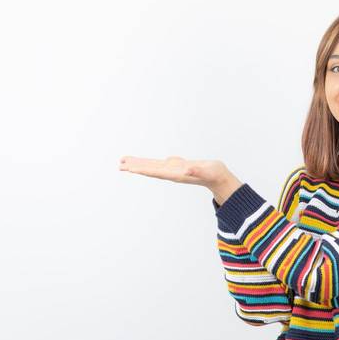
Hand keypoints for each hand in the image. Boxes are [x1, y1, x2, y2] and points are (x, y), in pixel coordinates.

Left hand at [118, 155, 241, 203]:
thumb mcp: (207, 171)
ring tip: (123, 162)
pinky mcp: (174, 166)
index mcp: (177, 174)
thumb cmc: (214, 174)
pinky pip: (156, 164)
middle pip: (150, 170)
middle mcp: (171, 173)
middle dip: (135, 168)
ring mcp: (172, 170)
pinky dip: (146, 162)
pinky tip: (139, 162)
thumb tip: (188, 168)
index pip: (157, 172)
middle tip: (120, 165)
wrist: (218, 178)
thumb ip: (197, 170)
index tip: (131, 169)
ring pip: (151, 167)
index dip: (143, 170)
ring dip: (137, 164)